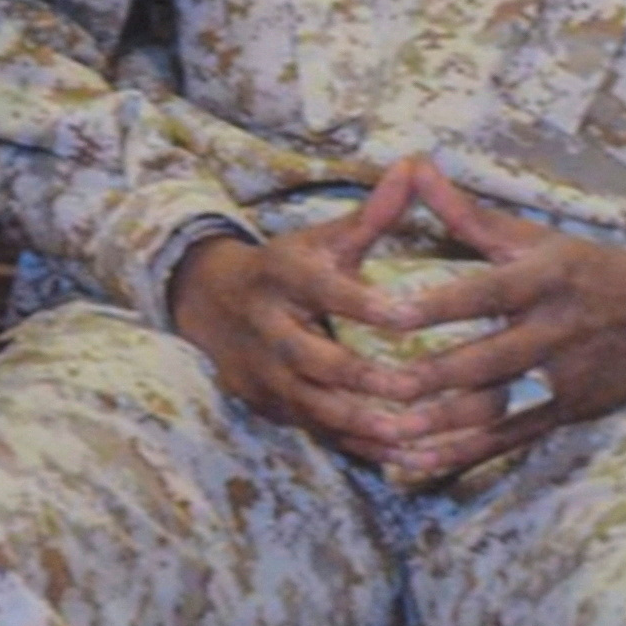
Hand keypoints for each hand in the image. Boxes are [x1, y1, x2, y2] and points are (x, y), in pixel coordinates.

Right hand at [163, 162, 463, 454]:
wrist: (210, 305)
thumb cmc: (286, 267)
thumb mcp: (320, 238)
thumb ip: (372, 214)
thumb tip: (415, 165)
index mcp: (282, 278)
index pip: (324, 291)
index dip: (363, 303)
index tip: (410, 314)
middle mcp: (269, 331)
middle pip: (314, 360)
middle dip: (363, 378)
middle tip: (415, 389)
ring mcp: (266, 376)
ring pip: (313, 407)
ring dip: (362, 424)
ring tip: (413, 435)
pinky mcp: (272, 409)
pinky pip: (318, 435)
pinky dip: (359, 449)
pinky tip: (406, 460)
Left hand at [327, 172, 625, 487]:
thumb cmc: (585, 267)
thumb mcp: (534, 236)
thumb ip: (467, 214)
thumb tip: (415, 168)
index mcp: (546, 277)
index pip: (488, 292)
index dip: (440, 304)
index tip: (390, 313)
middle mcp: (557, 328)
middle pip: (489, 358)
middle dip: (434, 376)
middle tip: (379, 388)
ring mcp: (566, 374)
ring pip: (499, 405)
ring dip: (442, 424)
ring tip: (391, 433)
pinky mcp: (570, 410)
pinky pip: (513, 437)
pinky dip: (467, 452)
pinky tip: (421, 462)